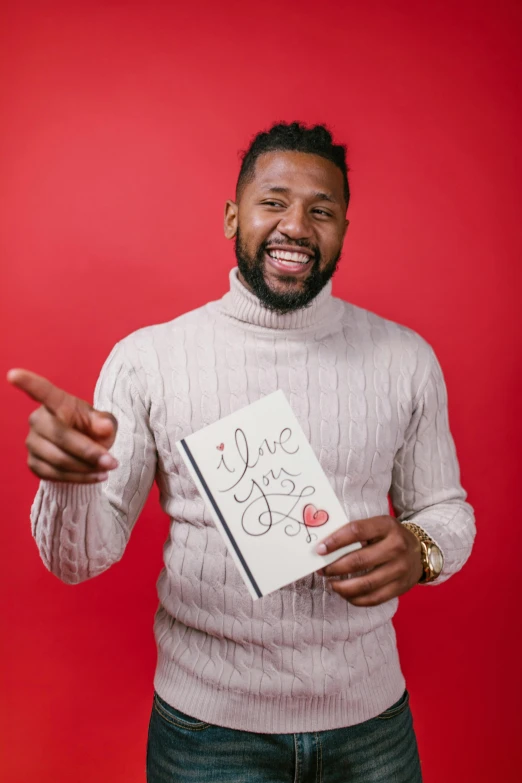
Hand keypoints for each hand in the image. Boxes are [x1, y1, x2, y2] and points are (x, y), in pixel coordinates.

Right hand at [7, 368, 118, 483]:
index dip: (29, 383)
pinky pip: (56, 475)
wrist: (85, 450)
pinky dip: (80, 478)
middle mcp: (38, 420)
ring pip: (60, 461)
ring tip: (108, 469)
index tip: (14, 374)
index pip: (43, 392)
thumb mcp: (105, 423)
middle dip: (89, 453)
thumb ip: (105, 423)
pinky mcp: (33, 464)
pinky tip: (96, 476)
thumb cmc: (93, 429)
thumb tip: (105, 427)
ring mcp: (32, 443)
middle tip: (112, 462)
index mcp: (57, 403)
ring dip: (87, 468)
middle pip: (62, 437)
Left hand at [316, 515, 423, 605]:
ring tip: (331, 583)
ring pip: (365, 584)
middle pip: (359, 561)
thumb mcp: (378, 526)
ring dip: (342, 586)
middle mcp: (396, 547)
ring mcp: (400, 569)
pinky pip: (374, 598)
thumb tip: (325, 546)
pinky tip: (345, 594)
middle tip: (322, 570)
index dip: (335, 541)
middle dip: (335, 567)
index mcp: (387, 526)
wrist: (420, 551)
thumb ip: (356, 532)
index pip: (356, 531)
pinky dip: (355, 599)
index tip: (319, 550)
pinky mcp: (401, 587)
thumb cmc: (389, 536)